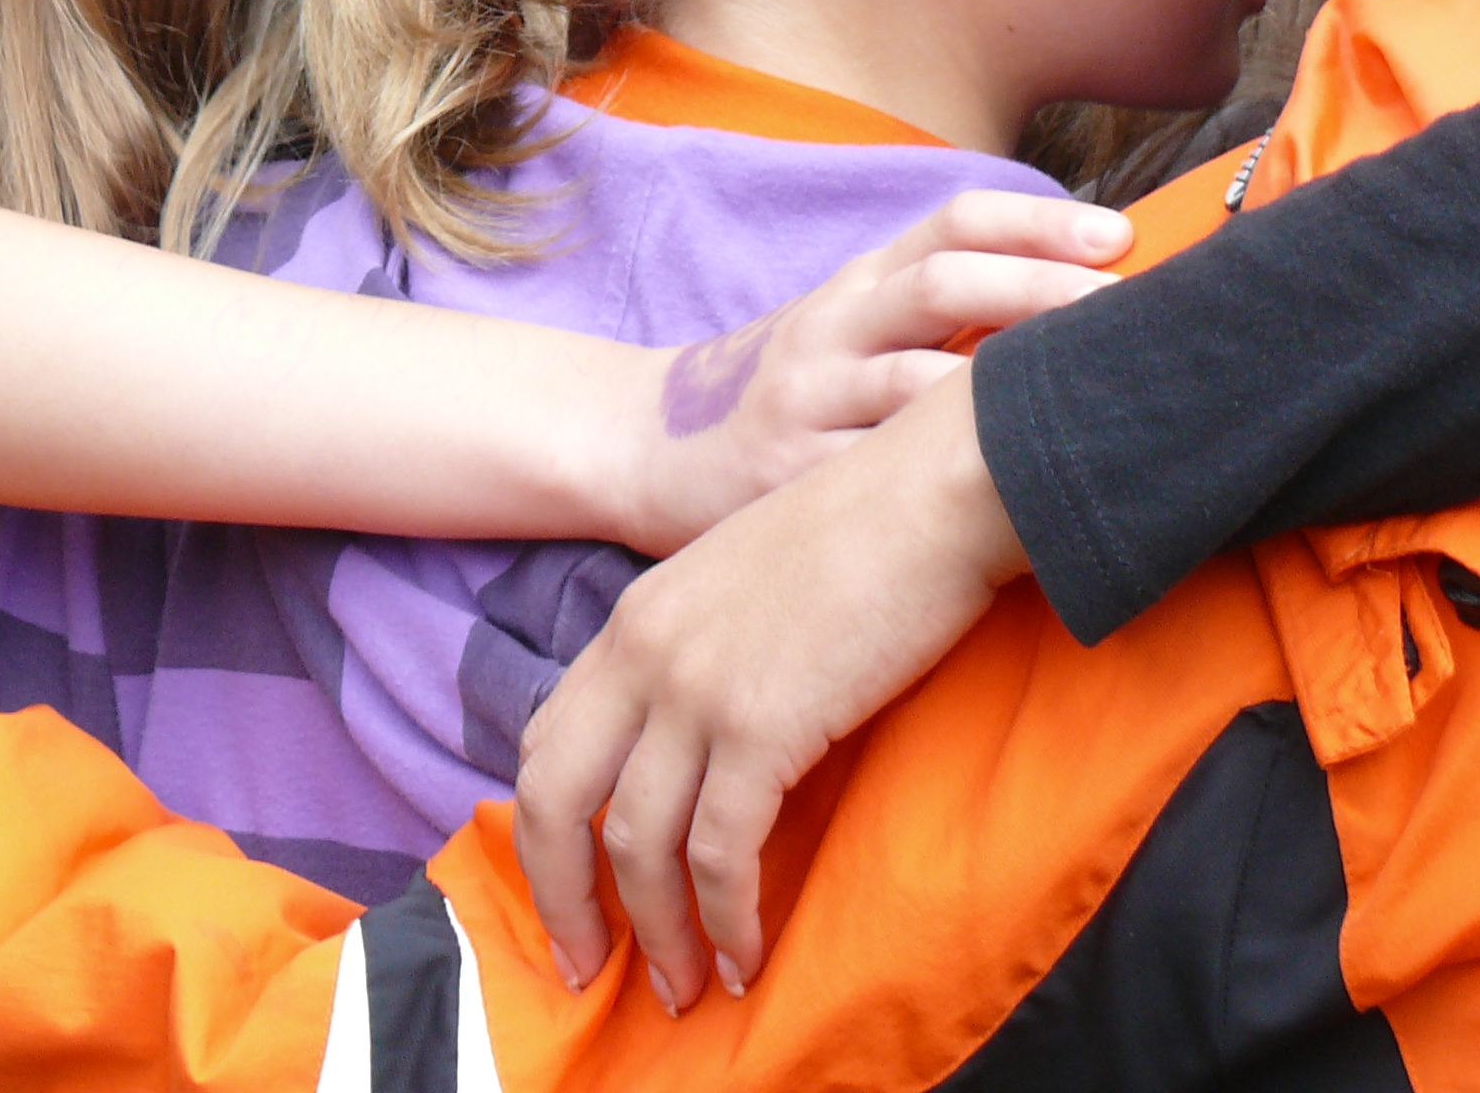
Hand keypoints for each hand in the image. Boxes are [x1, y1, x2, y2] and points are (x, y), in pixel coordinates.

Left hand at [520, 373, 1027, 1007]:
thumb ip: (701, 648)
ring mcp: (696, 688)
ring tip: (684, 988)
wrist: (936, 491)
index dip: (544, 834)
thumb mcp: (743, 581)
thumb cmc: (865, 533)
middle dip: (564, 900)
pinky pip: (720, 853)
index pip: (545, 742)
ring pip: (636, 844)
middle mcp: (643, 653)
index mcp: (634, 618)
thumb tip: (702, 743)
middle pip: (554, 801)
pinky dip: (727, 919)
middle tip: (590, 972)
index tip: (569, 898)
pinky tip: (747, 956)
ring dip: (659, 933)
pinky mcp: (763, 725)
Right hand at [613, 189, 1128, 554]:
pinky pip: (874, 476)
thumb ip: (937, 310)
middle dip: (1040, 290)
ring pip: (912, 381)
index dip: (1036, 222)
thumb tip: (1078, 297)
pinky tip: (1007, 494)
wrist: (642, 446)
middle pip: (943, 286)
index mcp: (856, 284)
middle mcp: (831, 327)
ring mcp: (805, 400)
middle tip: (1127, 306)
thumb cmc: (782, 391)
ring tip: (1084, 400)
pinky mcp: (786, 478)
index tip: (1119, 235)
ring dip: (1004, 391)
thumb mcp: (845, 328)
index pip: (951, 224)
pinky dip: (941, 482)